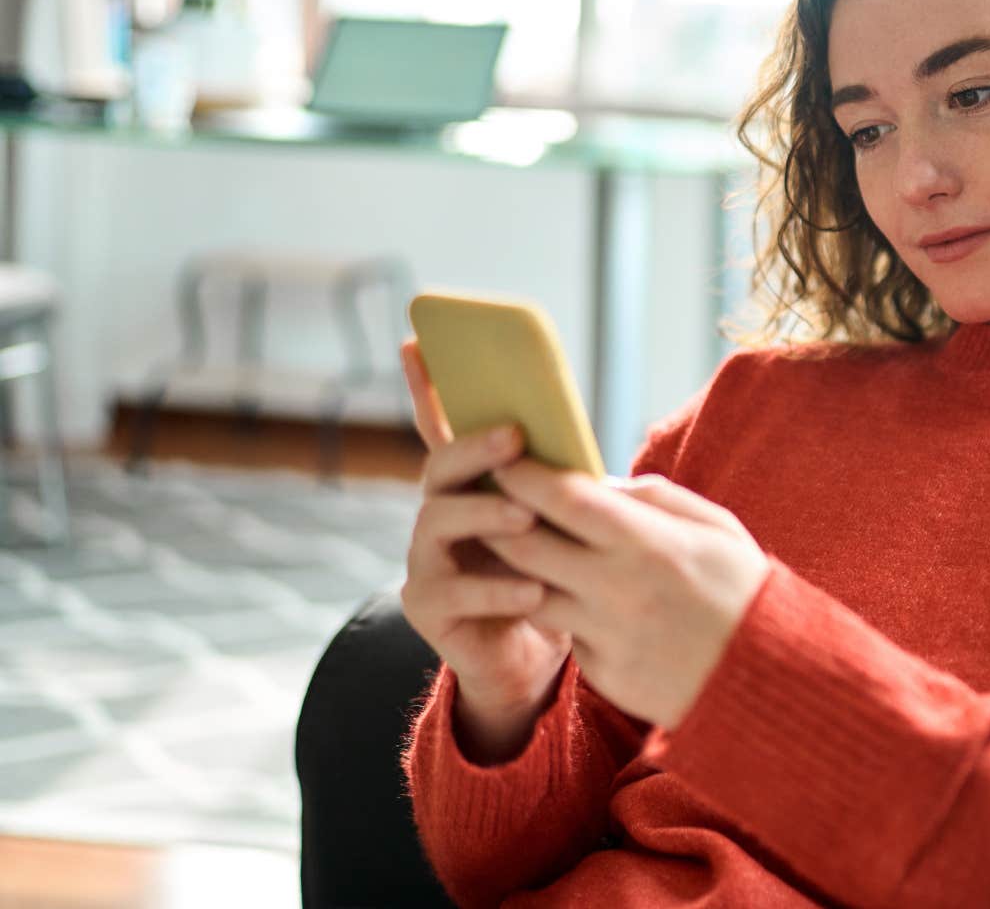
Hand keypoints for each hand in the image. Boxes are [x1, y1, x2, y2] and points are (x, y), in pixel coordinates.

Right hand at [396, 337, 572, 716]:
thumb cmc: (551, 576)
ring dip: (485, 515)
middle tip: (513, 437)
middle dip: (474, 447)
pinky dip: (497, 590)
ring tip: (525, 519)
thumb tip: (567, 428)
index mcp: (470, 486)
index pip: (443, 427)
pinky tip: (534, 591)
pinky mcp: (428, 606)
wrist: (533, 656)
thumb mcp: (557, 521)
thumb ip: (551, 479)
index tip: (416, 339)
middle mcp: (438, 514)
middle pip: (440, 467)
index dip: (427, 385)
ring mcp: (426, 559)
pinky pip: (454, 591)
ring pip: (439, 523)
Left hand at [484, 457, 771, 729]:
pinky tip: (582, 605)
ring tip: (521, 551)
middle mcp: (617, 588)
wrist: (769, 680)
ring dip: (516, 571)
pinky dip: (566, 615)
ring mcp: (606, 634)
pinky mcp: (603, 673)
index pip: (561, 497)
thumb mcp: (716, 527)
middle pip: (523, 544)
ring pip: (529, 593)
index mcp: (647, 542)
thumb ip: (655, 497)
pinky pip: (567, 635)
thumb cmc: (743, 591)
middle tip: (489, 504)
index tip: (505, 461)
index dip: (523, 474)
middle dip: (496, 519)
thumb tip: (601, 482)